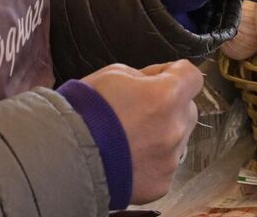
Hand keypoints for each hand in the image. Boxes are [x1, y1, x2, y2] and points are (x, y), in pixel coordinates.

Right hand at [82, 61, 202, 204]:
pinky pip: (164, 166)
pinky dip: (151, 161)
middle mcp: (175, 127)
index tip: (162, 78)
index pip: (192, 76)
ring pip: (177, 139)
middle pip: (187, 109)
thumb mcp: (113, 74)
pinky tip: (128, 158)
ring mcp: (170, 158)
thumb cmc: (85, 112)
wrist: (64, 157)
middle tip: (140, 110)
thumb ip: (144, 76)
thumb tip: (155, 80)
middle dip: (170, 106)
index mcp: (166, 96)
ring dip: (161, 135)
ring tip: (129, 139)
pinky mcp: (161, 183)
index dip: (176, 74)